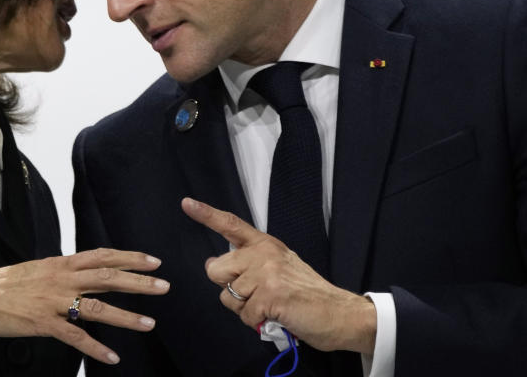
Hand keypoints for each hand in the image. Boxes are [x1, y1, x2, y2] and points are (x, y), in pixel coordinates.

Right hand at [0, 248, 168, 364]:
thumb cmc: (5, 284)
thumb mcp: (38, 269)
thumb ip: (63, 271)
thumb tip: (85, 272)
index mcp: (61, 263)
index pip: (102, 256)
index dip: (129, 257)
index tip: (153, 260)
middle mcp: (61, 279)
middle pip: (107, 278)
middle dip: (138, 282)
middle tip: (163, 286)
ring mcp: (53, 301)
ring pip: (97, 308)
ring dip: (126, 316)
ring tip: (149, 323)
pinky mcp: (44, 324)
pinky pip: (75, 337)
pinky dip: (95, 348)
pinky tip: (113, 357)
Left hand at [181, 197, 375, 353]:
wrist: (339, 314)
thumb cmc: (307, 295)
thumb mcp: (278, 267)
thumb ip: (248, 262)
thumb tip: (214, 263)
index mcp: (265, 244)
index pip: (231, 224)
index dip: (206, 214)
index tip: (187, 203)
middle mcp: (264, 253)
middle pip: (216, 270)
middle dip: (229, 288)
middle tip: (257, 294)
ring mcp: (267, 273)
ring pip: (228, 297)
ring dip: (245, 309)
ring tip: (270, 306)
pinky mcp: (271, 295)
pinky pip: (245, 315)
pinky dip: (257, 322)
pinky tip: (276, 316)